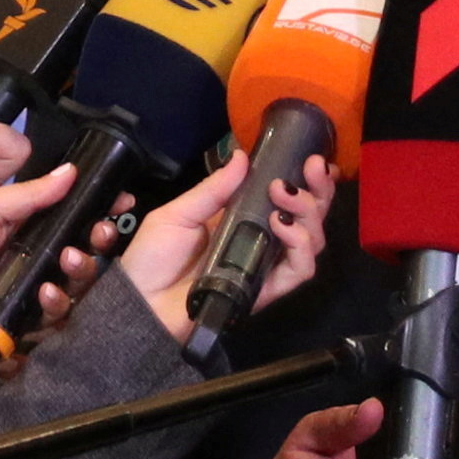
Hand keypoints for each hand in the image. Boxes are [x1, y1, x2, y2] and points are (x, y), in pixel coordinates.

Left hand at [0, 161, 86, 337]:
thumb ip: (30, 193)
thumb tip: (71, 171)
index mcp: (24, 227)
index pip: (73, 221)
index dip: (98, 214)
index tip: (122, 201)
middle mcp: (30, 258)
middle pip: (80, 255)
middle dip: (97, 244)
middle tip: (99, 233)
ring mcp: (24, 289)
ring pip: (70, 287)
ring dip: (79, 273)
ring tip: (69, 261)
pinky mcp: (15, 317)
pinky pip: (47, 318)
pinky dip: (54, 307)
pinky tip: (47, 293)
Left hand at [113, 153, 335, 342]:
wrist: (140, 302)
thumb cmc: (153, 256)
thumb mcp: (178, 212)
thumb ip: (214, 188)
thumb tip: (241, 155)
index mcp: (243, 218)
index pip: (287, 198)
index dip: (308, 180)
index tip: (314, 158)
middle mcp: (261, 240)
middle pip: (308, 217)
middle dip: (318, 191)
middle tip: (312, 168)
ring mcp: (265, 266)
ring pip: (311, 241)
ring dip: (308, 213)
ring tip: (283, 194)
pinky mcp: (265, 290)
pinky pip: (298, 271)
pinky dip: (299, 245)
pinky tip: (280, 225)